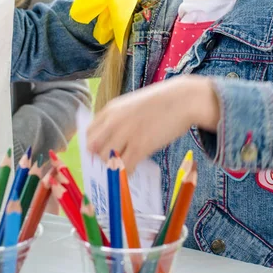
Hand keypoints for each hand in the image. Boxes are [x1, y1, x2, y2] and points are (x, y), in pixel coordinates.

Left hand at [87, 75, 219, 172]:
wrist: (183, 99)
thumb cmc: (161, 101)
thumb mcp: (133, 104)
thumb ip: (119, 119)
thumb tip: (111, 140)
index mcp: (111, 109)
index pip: (89, 132)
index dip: (92, 145)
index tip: (100, 151)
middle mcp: (114, 121)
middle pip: (94, 147)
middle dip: (100, 156)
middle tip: (112, 160)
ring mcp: (126, 134)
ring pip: (107, 159)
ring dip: (113, 165)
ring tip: (125, 164)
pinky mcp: (140, 146)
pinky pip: (125, 167)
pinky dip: (126, 172)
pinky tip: (133, 169)